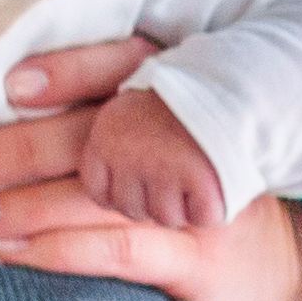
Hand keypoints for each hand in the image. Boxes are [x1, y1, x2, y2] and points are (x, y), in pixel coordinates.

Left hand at [0, 37, 301, 300]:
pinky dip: (56, 248)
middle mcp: (194, 145)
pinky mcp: (199, 258)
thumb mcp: (182, 140)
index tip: (11, 84)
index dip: (72, 72)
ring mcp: (198, 201)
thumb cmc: (207, 193)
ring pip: (101, 194)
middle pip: (102, 134)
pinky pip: (118, 247)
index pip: (130, 69)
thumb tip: (8, 109)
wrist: (297, 266)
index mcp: (188, 101)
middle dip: (24, 146)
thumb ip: (118, 115)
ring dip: (26, 203)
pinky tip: (9, 250)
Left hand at [74, 81, 227, 234]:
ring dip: (181, 206)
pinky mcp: (203, 182)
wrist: (225, 84)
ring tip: (194, 177)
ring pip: (165, 216)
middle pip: (131, 209)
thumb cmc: (173, 100)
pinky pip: (202, 216)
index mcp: (106, 140)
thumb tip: (76, 178)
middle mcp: (130, 158)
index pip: (98, 193)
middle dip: (151, 202)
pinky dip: (211, 207)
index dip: (121, 194)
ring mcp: (166, 171)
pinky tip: (215, 183)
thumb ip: (107, 146)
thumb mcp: (126, 112)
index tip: (140, 184)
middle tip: (173, 179)